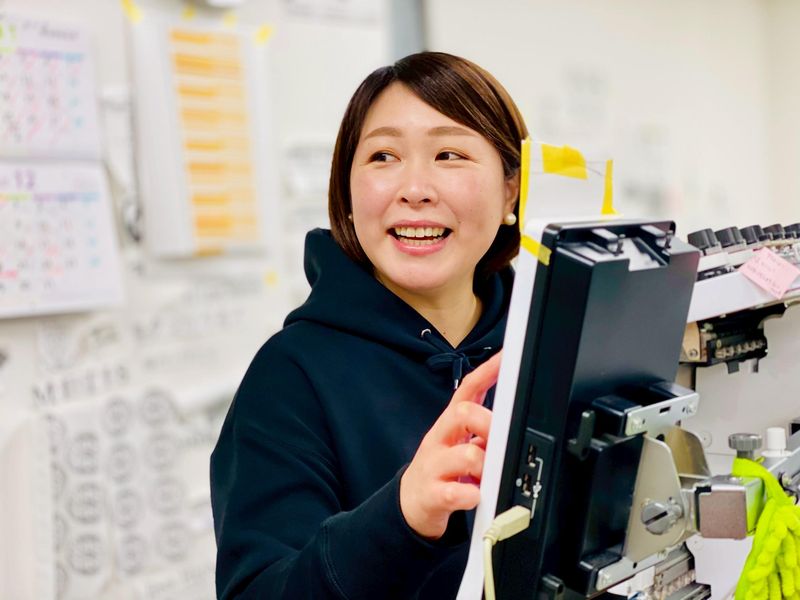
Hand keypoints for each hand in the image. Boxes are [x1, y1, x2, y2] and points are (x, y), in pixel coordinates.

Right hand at [400, 352, 501, 539]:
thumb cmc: (441, 469)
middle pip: (462, 413)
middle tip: (499, 442)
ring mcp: (433, 466)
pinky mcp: (431, 495)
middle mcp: (439, 439)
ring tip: (490, 476)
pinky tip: (476, 496)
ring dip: (485, 465)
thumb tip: (513, 419)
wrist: (411, 503)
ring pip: (464, 455)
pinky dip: (470, 494)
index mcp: (449, 424)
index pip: (467, 390)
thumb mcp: (458, 443)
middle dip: (487, 423)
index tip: (505, 357)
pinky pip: (453, 492)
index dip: (487, 372)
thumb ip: (482, 429)